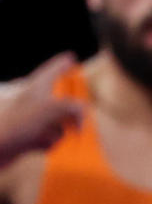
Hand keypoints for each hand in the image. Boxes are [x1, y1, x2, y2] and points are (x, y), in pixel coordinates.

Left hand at [0, 52, 83, 167]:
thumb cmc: (17, 123)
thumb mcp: (53, 108)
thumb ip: (74, 107)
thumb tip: (83, 113)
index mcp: (38, 86)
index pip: (54, 69)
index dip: (63, 64)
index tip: (71, 58)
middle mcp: (35, 101)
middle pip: (63, 99)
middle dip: (71, 112)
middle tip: (77, 121)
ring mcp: (32, 120)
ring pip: (60, 121)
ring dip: (59, 131)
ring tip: (47, 135)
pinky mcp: (29, 137)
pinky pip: (51, 138)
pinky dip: (49, 143)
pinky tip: (39, 145)